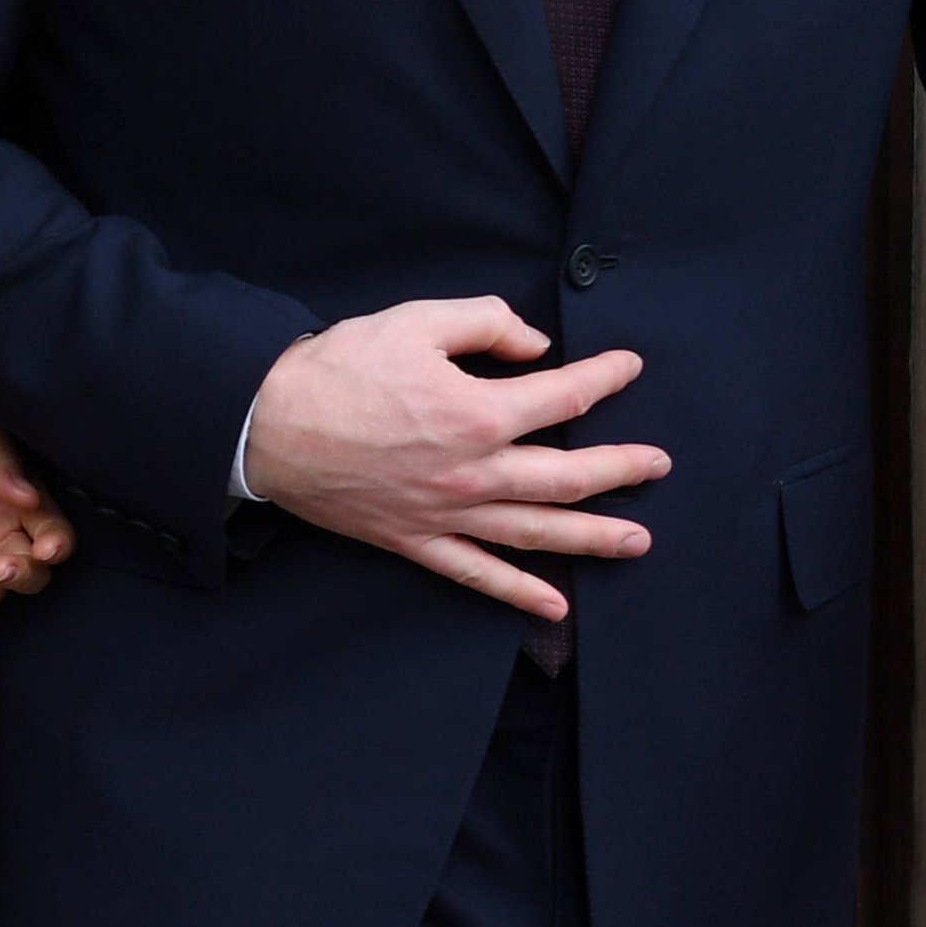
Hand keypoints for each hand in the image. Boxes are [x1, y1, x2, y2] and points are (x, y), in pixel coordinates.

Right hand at [241, 297, 660, 618]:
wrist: (269, 424)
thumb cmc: (339, 369)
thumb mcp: (415, 320)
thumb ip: (486, 324)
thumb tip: (535, 347)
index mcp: (477, 413)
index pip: (563, 398)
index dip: (605, 380)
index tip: (629, 369)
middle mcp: (473, 472)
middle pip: (567, 476)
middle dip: (621, 469)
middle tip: (657, 464)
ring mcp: (447, 513)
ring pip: (537, 532)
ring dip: (593, 538)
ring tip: (638, 541)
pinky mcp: (416, 540)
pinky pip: (477, 574)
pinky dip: (519, 593)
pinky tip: (555, 606)